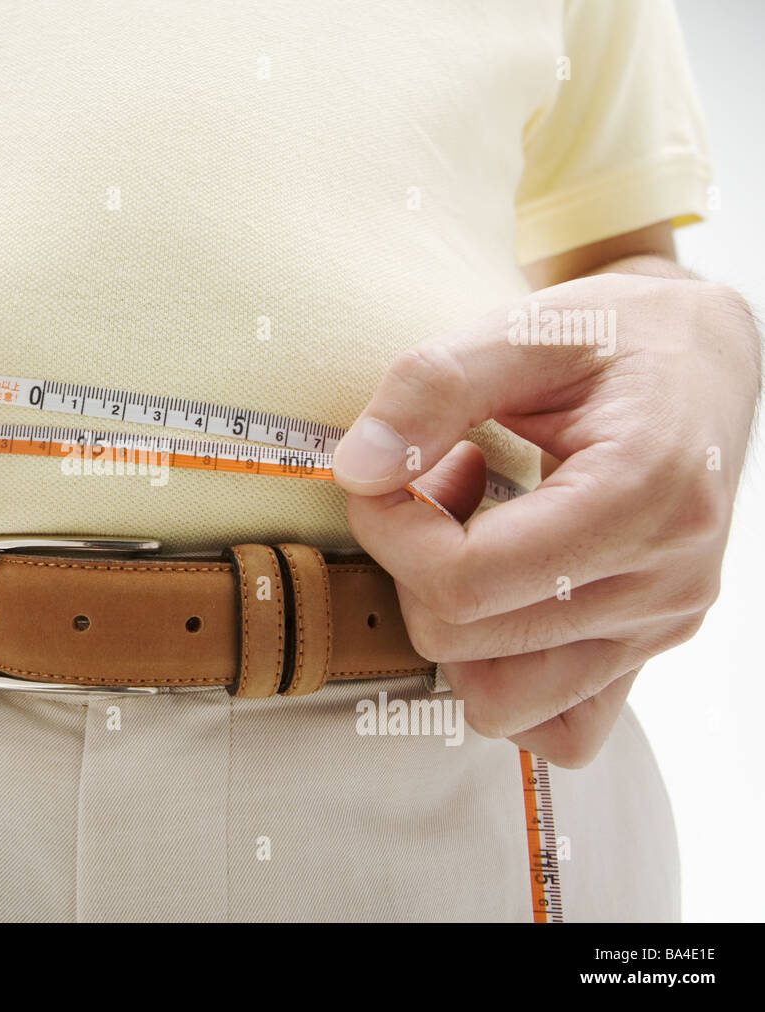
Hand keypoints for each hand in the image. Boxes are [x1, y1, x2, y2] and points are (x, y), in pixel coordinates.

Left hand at [331, 272, 759, 766]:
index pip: (465, 581)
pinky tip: (500, 597)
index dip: (390, 533)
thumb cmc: (615, 337)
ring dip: (452, 624)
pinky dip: (504, 677)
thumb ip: (431, 386)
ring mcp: (660, 628)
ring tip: (473, 538)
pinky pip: (559, 728)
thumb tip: (357, 472)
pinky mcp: (646, 651)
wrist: (702, 359)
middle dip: (411, 565)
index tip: (385, 476)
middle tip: (435, 488)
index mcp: (642, 496)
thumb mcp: (523, 327)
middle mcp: (664, 583)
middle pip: (465, 640)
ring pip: (502, 701)